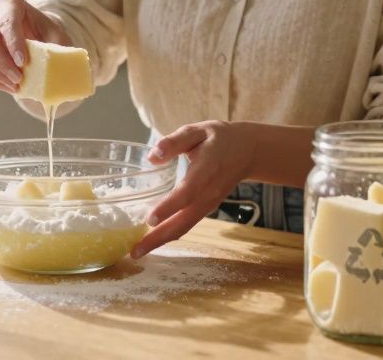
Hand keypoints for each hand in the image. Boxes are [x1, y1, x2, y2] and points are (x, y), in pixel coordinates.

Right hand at [0, 0, 69, 94]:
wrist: (35, 32)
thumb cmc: (46, 32)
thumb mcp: (56, 35)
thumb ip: (58, 48)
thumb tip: (62, 70)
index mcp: (10, 3)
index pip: (7, 23)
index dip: (13, 44)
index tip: (23, 62)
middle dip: (2, 63)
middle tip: (19, 79)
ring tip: (16, 86)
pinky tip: (8, 86)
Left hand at [130, 121, 258, 259]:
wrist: (248, 152)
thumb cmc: (219, 139)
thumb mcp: (198, 131)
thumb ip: (175, 141)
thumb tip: (153, 157)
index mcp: (206, 170)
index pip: (187, 191)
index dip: (170, 206)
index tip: (150, 219)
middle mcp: (208, 193)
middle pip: (183, 221)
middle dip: (158, 238)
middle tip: (134, 252)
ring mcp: (208, 205)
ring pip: (184, 227)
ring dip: (161, 241)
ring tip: (137, 252)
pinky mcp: (205, 209)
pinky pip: (186, 225)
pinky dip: (169, 235)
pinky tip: (151, 240)